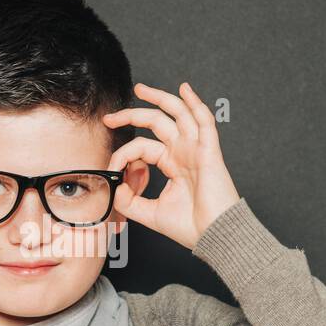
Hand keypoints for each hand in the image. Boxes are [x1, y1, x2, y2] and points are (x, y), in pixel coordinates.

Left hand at [103, 82, 240, 249]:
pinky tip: (185, 89)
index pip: (143, 147)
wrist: (215, 236)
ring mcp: (196, 149)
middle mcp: (184, 152)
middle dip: (132, 115)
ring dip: (160, 98)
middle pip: (157, 122)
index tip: (111, 169)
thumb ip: (130, 201)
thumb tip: (115, 187)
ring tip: (141, 89)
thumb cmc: (191, 227)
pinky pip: (204, 121)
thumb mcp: (150, 213)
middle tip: (111, 117)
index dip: (123, 154)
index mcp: (172, 164)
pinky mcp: (209, 151)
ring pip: (178, 113)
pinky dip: (195, 103)